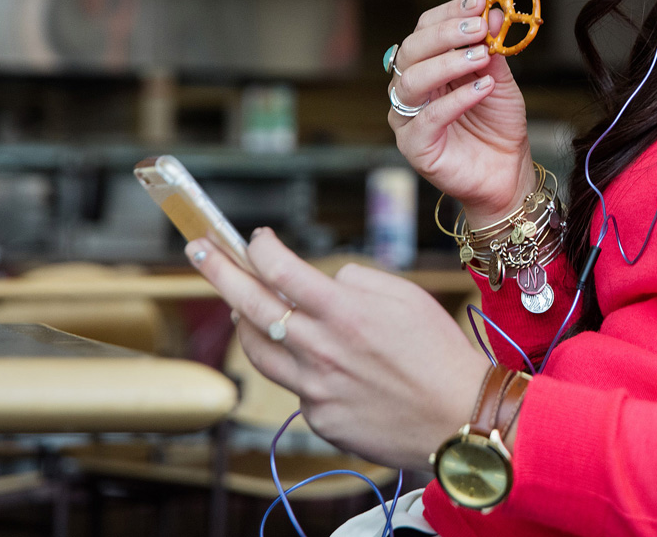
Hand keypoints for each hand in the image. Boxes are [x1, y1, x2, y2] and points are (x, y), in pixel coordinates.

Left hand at [187, 229, 490, 469]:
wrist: (458, 417)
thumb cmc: (439, 352)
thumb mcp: (406, 296)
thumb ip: (356, 280)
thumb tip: (323, 281)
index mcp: (345, 312)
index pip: (280, 270)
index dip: (260, 247)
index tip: (257, 237)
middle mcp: (322, 349)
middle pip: (249, 305)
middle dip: (218, 271)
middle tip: (198, 250)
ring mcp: (315, 388)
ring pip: (258, 350)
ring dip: (243, 322)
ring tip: (240, 305)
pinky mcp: (319, 417)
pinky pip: (295, 385)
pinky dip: (299, 365)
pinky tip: (322, 361)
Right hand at [388, 0, 533, 223]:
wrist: (508, 172)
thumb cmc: (499, 125)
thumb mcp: (501, 80)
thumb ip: (493, 49)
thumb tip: (494, 13)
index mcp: (427, 66)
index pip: (425, 29)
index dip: (449, 13)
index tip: (479, 2)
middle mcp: (410, 89)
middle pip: (412, 50)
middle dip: (446, 34)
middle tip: (480, 29)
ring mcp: (407, 118)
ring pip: (412, 81)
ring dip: (448, 62)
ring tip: (482, 56)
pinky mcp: (414, 146)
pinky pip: (428, 117)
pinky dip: (456, 98)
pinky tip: (482, 87)